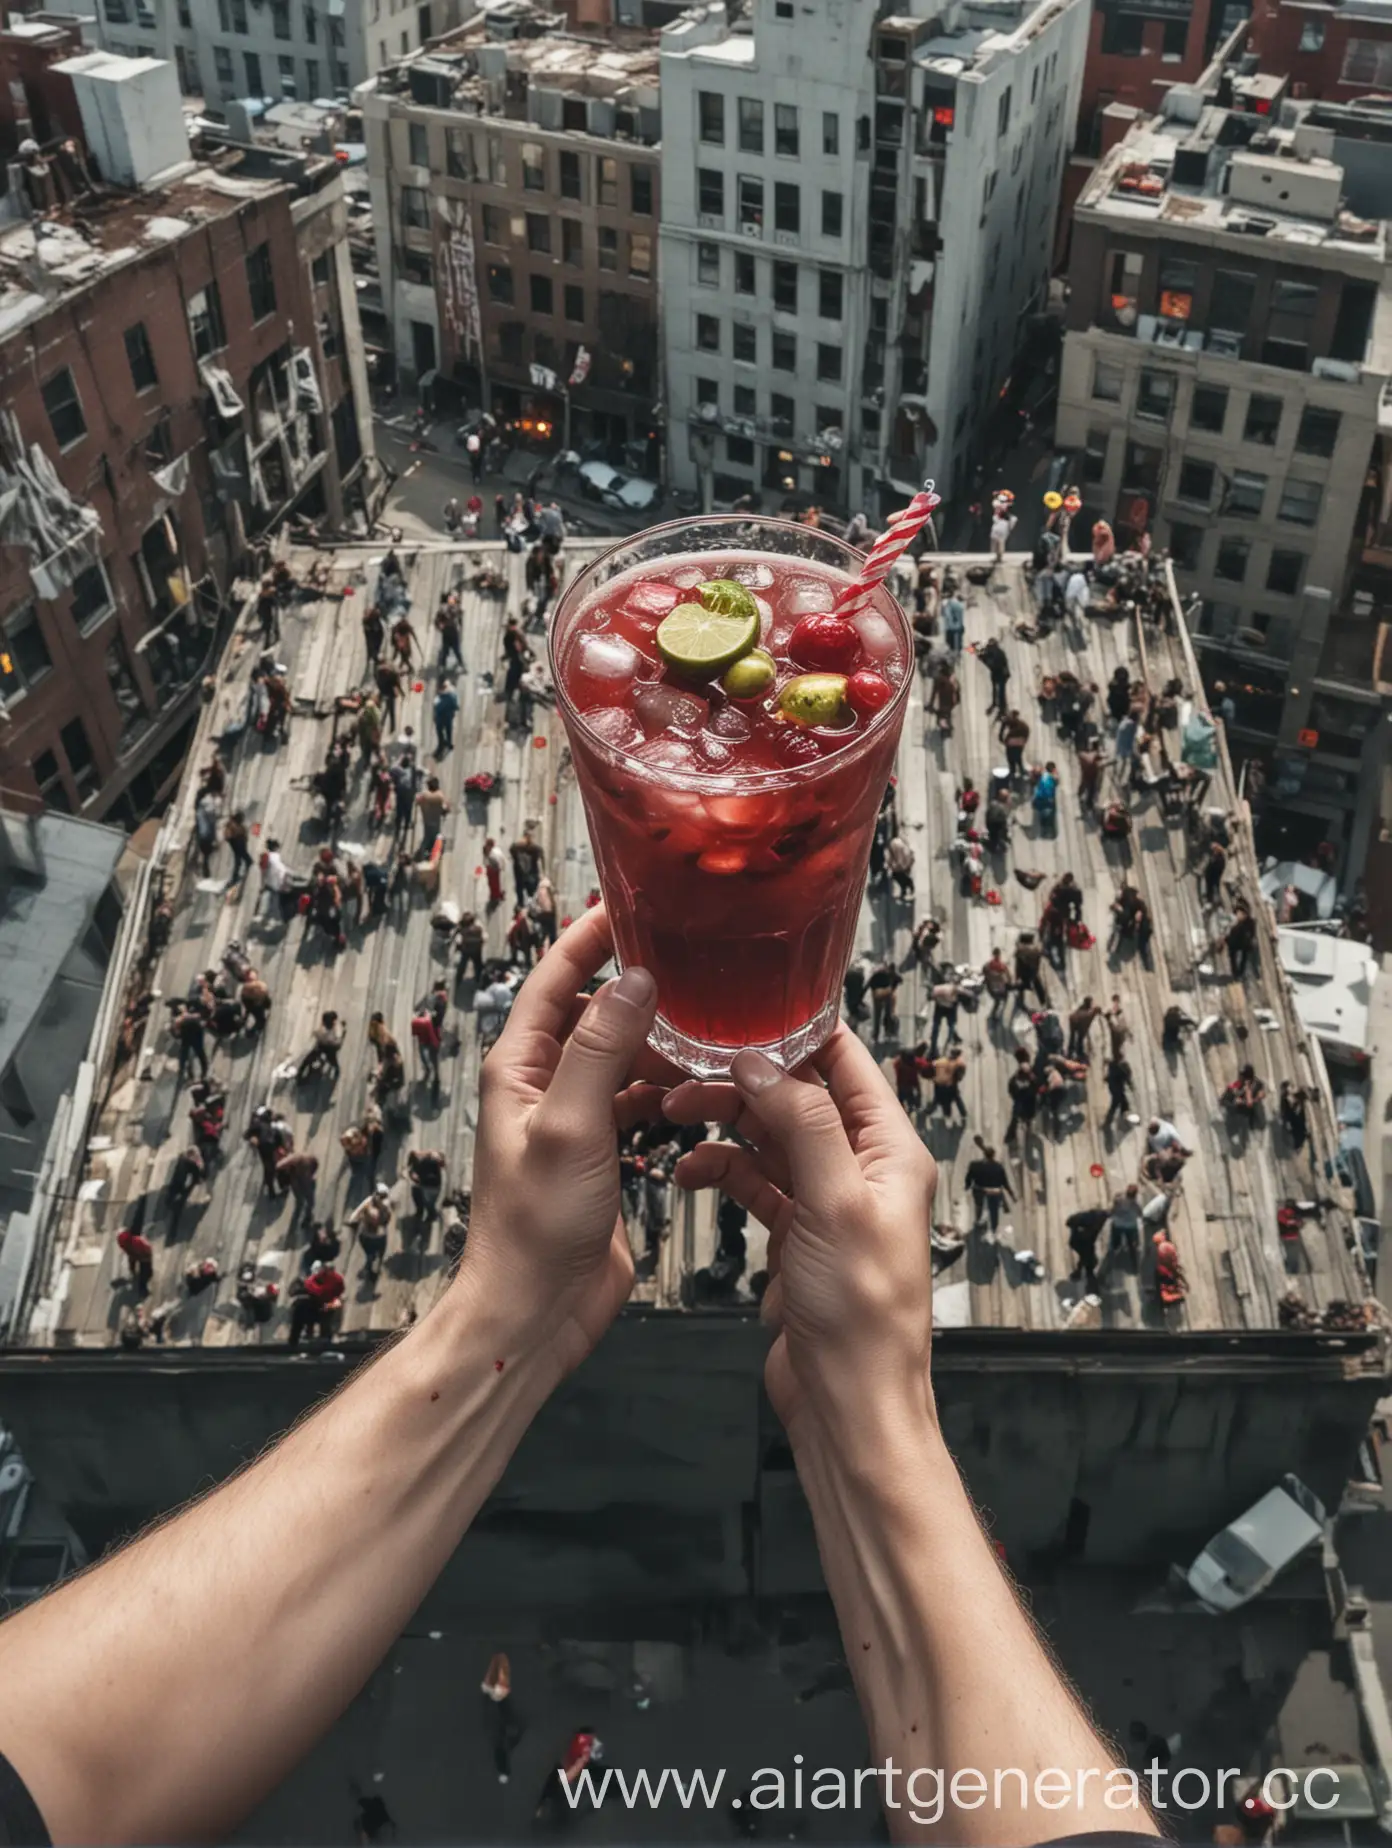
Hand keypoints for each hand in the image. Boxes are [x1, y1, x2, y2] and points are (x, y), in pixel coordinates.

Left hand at [458, 905, 666, 1378]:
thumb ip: (600, 1050)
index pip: (554, 981)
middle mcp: (543, 1085)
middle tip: (693, 961)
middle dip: (639, 988)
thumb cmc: (535, 1226)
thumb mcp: (569, 1126)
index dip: (589, 938)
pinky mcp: (601, 1154)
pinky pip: (638, 1102)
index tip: (631, 903)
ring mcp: (573, 1120)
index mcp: (520, 1067)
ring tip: (709, 1026)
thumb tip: (635, 980)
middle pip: (594, 1014)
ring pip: (622, 1059)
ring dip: (660, 1043)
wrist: (536, 1311)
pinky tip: (698, 1088)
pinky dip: (667, 1090)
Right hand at [663, 1029, 936, 1441]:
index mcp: (890, 1150)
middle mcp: (863, 1169)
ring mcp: (827, 1202)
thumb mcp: (835, 1204)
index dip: (797, 1034)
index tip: (741, 1014)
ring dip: (724, 1125)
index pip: (846, 1064)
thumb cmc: (862, 1316)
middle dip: (742, 1081)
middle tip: (685, 1075)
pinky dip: (721, 1172)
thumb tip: (763, 1064)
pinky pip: (755, 1183)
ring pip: (770, 1138)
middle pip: (798, 1098)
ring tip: (674, 1119)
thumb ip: (802, 1126)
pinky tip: (689, 1174)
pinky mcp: (797, 1235)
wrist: (848, 1403)